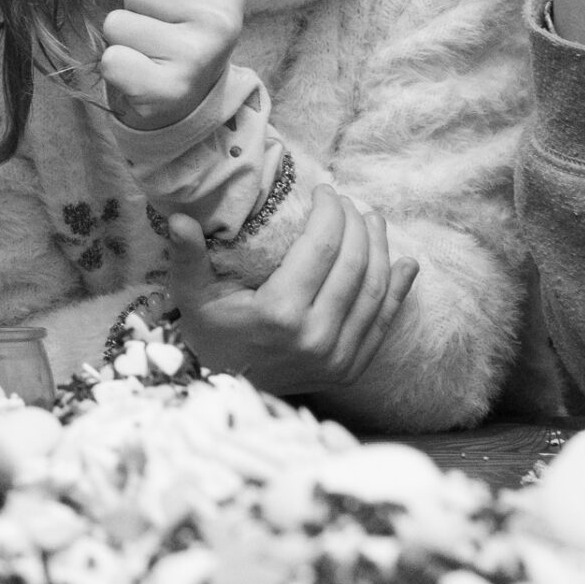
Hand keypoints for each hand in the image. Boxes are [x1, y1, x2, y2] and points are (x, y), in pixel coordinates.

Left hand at [97, 0, 244, 129]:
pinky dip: (115, 68)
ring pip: (117, 23)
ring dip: (122, 39)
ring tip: (147, 54)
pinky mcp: (168, 90)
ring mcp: (197, 58)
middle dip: (133, 9)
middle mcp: (220, 22)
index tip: (167, 0)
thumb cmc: (172, 33)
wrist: (187, 103)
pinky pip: (111, 60)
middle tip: (155, 33)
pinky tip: (140, 76)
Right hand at [168, 184, 416, 396]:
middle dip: (356, 225)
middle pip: (353, 265)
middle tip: (347, 202)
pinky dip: (398, 291)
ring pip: (374, 291)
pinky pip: (383, 323)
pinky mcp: (351, 369)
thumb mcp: (191, 295)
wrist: (227, 392)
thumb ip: (187, 255)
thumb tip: (178, 216)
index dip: (329, 213)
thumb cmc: (208, 335)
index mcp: (279, 313)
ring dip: (380, 250)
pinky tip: (406, 263)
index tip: (325, 191)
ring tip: (373, 221)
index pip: (321, 248)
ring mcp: (338, 356)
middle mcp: (315, 336)